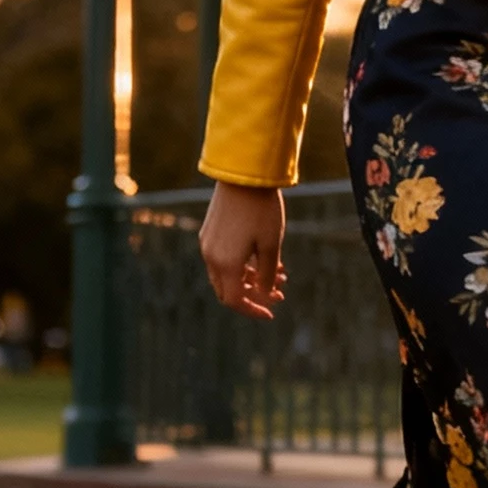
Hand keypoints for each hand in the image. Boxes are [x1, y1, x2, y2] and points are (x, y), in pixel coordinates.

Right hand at [199, 182, 286, 319]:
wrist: (243, 175)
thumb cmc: (261, 209)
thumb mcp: (271, 245)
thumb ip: (268, 275)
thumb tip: (266, 295)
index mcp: (225, 264)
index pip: (235, 301)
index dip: (254, 310)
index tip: (272, 312)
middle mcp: (211, 257)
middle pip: (228, 291)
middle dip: (254, 295)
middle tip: (279, 291)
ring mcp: (208, 243)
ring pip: (227, 274)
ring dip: (251, 278)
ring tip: (280, 271)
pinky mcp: (209, 231)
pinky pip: (223, 258)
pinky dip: (242, 264)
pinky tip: (264, 256)